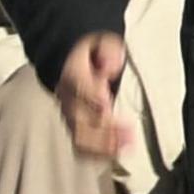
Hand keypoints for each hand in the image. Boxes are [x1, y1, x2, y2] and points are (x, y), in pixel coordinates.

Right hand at [55, 29, 135, 159]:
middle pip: (79, 116)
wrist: (66, 59)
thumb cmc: (89, 51)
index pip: (78, 86)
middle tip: (127, 133)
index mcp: (71, 73)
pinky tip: (116, 153)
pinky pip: (80, 143)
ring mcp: (69, 113)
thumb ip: (108, 50)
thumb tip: (110, 68)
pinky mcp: (73, 125)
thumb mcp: (100, 40)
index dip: (90, 96)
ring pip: (79, 134)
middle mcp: (67, 96)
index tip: (104, 104)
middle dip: (103, 127)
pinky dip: (97, 151)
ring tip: (126, 146)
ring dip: (103, 143)